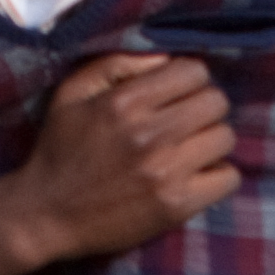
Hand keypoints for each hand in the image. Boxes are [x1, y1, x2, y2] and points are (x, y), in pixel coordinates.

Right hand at [0, 53, 237, 274]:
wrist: (46, 215)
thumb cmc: (60, 150)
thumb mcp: (72, 93)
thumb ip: (115, 65)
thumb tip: (165, 58)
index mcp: (125, 102)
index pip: (194, 72)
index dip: (188, 80)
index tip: (176, 94)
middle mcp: (150, 134)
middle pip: (216, 102)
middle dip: (203, 107)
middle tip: (185, 122)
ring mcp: (166, 172)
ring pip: (225, 138)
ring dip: (210, 141)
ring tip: (188, 149)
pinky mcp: (176, 205)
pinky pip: (228, 178)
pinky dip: (217, 175)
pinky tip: (195, 176)